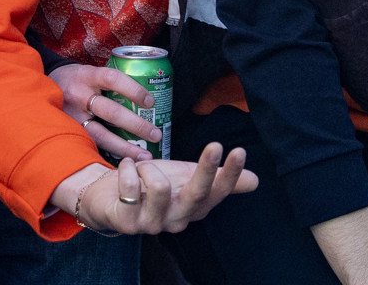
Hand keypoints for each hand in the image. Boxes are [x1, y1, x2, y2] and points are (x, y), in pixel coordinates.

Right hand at [48, 62, 157, 161]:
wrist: (40, 89)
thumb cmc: (75, 81)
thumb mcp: (88, 71)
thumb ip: (109, 81)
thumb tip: (144, 96)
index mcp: (87, 76)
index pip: (113, 79)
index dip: (133, 90)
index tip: (150, 102)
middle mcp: (78, 96)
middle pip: (110, 112)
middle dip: (136, 125)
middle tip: (156, 134)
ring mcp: (71, 117)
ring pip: (101, 135)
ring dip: (126, 147)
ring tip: (145, 155)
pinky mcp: (68, 133)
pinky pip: (90, 146)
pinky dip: (108, 155)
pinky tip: (124, 163)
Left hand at [62, 143, 256, 234]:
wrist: (111, 199)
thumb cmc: (154, 185)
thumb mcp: (187, 177)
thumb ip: (218, 179)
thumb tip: (256, 180)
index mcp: (194, 205)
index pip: (219, 191)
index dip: (231, 174)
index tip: (239, 150)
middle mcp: (177, 219)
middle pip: (198, 195)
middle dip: (207, 170)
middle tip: (215, 145)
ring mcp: (152, 223)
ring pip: (160, 189)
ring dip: (149, 167)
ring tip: (142, 165)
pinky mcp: (127, 222)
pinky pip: (129, 187)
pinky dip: (128, 168)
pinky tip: (127, 168)